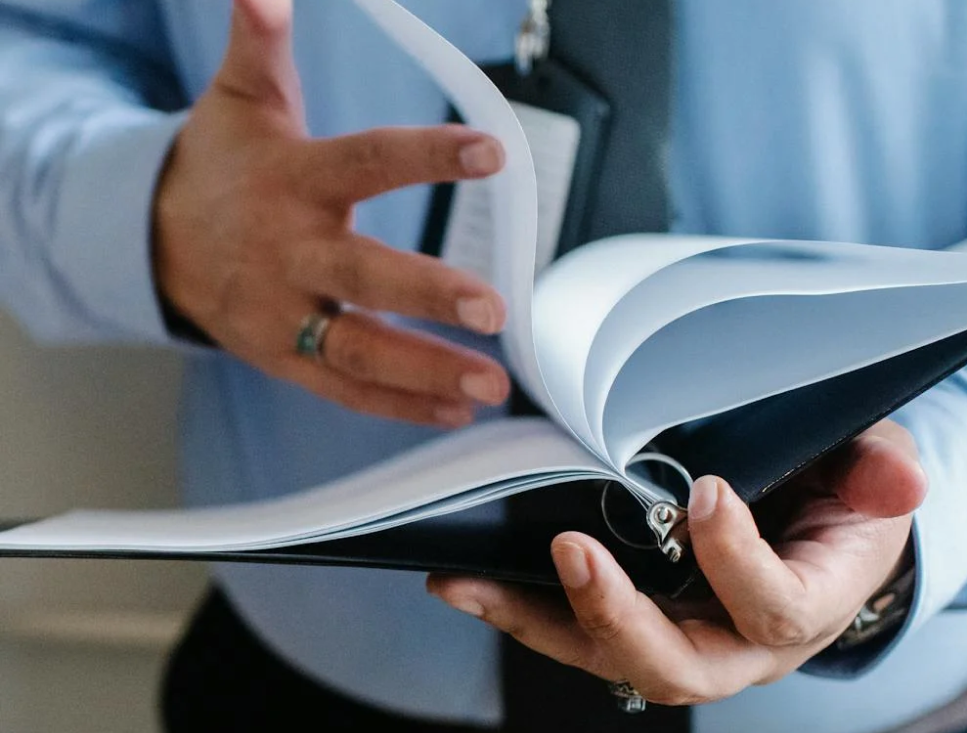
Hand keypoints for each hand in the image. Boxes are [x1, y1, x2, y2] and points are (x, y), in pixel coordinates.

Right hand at [154, 0, 510, 426]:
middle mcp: (288, 253)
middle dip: (426, 295)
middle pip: (361, 277)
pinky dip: (400, 404)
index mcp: (291, 181)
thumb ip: (260, 47)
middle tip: (493, 310)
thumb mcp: (241, 101)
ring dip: (426, 371)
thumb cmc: (221, 166)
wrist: (154, 241)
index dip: (426, 157)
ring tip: (491, 385)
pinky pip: (345, 388)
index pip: (365, 163)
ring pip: (358, 349)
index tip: (492, 152)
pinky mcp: (285, 358)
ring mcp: (284, 314)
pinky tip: (456, 409)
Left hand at [428, 420, 926, 704]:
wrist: (821, 525)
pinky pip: (578, 633)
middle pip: (678, 666)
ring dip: (538, 620)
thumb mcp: (872, 469)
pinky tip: (465, 581)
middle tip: (571, 552)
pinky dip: (522, 609)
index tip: (705, 492)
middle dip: (619, 616)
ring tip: (468, 582)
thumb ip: (879, 473)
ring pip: (609, 658)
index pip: (773, 609)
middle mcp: (741, 643)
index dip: (736, 561)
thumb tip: (902, 479)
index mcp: (808, 604)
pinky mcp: (641, 620)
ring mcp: (686, 637)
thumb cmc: (844, 493)